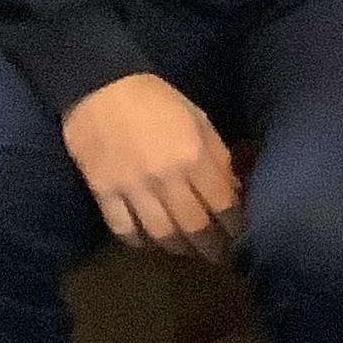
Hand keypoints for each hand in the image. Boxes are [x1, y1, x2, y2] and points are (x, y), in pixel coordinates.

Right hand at [62, 74, 239, 259]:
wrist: (101, 87)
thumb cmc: (157, 101)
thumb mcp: (199, 121)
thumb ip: (218, 157)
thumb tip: (235, 192)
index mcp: (193, 157)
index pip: (222, 204)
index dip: (235, 226)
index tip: (241, 237)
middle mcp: (166, 178)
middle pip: (194, 226)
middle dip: (210, 246)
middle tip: (217, 255)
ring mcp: (132, 187)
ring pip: (160, 233)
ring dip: (177, 247)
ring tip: (186, 250)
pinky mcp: (103, 191)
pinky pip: (123, 228)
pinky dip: (138, 240)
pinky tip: (148, 241)